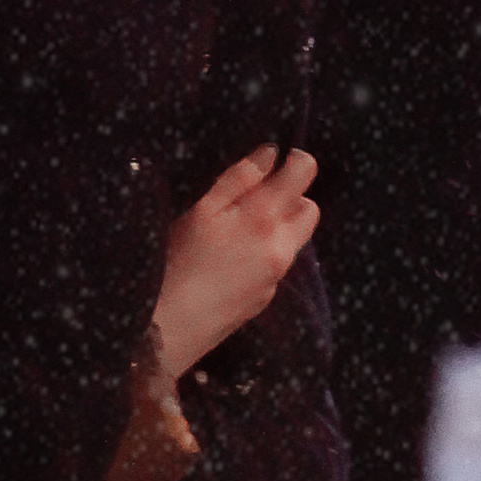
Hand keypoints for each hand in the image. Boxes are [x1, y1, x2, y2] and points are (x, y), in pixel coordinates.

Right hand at [153, 146, 319, 379]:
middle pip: (309, 209)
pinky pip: (276, 265)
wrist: (171, 326)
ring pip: (293, 239)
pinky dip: (263, 254)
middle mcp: (281, 245)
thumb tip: (271, 154)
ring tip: (236, 232)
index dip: (296, 160)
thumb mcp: (201, 210)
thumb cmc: (176, 260)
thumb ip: (239, 179)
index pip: (303, 174)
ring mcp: (277, 275)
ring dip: (277, 227)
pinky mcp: (267, 297)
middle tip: (254, 199)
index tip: (278, 159)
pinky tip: (228, 263)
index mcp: (264, 217)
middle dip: (291, 198)